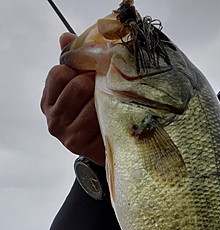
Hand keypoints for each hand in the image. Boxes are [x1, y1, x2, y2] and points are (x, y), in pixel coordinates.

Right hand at [40, 33, 104, 165]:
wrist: (109, 147)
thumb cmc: (95, 114)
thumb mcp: (83, 86)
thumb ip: (74, 62)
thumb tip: (66, 37)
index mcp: (49, 100)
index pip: (59, 72)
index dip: (80, 68)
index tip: (93, 73)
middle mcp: (53, 118)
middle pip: (76, 85)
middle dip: (96, 83)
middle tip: (106, 88)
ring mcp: (66, 133)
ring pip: (90, 103)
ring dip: (106, 100)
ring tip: (111, 104)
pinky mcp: (80, 145)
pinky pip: (100, 120)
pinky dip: (110, 116)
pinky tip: (113, 119)